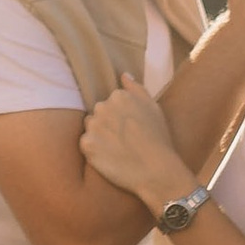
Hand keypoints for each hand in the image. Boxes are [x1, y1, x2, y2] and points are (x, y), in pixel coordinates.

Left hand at [81, 76, 191, 210]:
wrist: (156, 170)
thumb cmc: (158, 139)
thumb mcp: (154, 107)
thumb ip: (136, 88)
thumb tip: (123, 75)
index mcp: (119, 96)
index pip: (111, 102)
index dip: (121, 118)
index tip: (131, 129)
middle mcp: (103, 106)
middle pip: (99, 113)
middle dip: (108, 124)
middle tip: (125, 140)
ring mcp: (94, 126)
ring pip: (91, 128)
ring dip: (100, 136)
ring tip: (118, 149)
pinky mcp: (87, 144)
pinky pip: (86, 144)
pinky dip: (95, 151)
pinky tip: (110, 157)